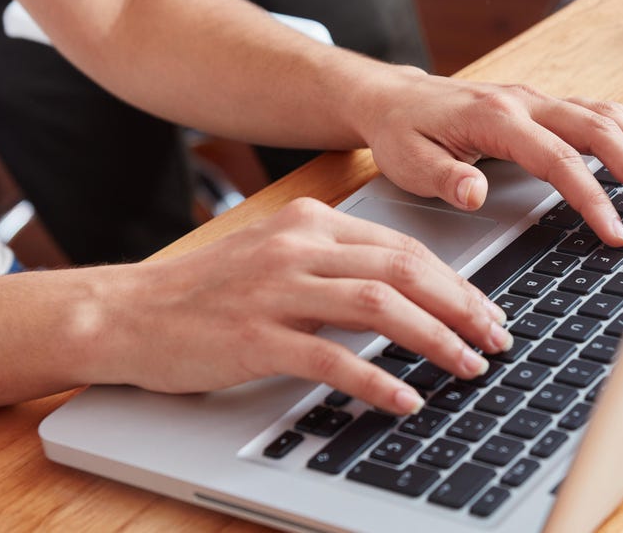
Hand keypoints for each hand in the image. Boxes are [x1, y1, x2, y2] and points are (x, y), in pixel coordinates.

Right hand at [83, 198, 511, 414]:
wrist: (126, 312)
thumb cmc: (207, 292)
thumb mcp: (278, 257)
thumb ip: (337, 265)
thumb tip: (409, 293)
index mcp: (310, 223)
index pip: (404, 247)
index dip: (456, 281)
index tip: (486, 310)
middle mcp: (299, 247)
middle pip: (405, 270)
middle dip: (463, 306)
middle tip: (496, 339)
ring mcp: (276, 290)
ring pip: (380, 306)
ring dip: (435, 339)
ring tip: (468, 366)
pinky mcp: (254, 336)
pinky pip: (332, 357)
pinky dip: (376, 380)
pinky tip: (404, 399)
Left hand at [354, 67, 622, 244]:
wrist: (393, 98)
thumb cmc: (402, 132)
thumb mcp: (408, 162)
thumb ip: (445, 179)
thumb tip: (475, 193)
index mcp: (496, 118)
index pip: (558, 160)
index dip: (593, 197)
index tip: (616, 232)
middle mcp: (526, 101)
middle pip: (598, 131)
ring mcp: (540, 100)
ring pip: (609, 117)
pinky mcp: (547, 104)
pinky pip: (603, 108)